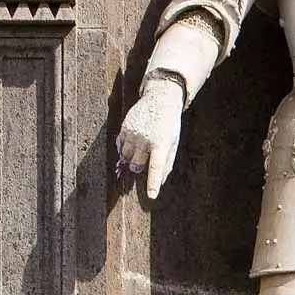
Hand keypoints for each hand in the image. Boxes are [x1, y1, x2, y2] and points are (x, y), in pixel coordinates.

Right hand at [116, 75, 183, 198]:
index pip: (156, 167)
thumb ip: (166, 163)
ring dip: (132, 157)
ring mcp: (133, 132)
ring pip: (126, 157)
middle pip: (137, 164)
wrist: (161, 99)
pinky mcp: (124, 127)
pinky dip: (126, 148)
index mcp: (161, 143)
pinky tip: (134, 140)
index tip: (151, 195)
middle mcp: (146, 138)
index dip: (153, 183)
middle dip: (140, 166)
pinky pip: (120, 146)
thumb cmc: (169, 125)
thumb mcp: (173, 143)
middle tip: (146, 156)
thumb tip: (159, 182)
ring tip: (142, 146)